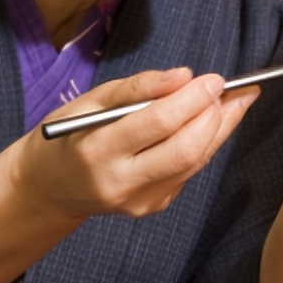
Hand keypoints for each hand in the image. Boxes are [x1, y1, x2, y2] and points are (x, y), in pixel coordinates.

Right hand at [15, 68, 256, 218]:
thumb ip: (138, 87)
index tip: (213, 78)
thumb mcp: (91, 100)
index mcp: (97, 149)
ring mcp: (138, 201)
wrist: (49, 187)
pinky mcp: (151, 207)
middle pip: (185, 150)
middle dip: (213, 117)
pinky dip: (204, 145)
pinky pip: (188, 172)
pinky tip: (208, 124)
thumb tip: (184, 75)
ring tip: (234, 101)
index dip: (193, 98)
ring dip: (220, 129)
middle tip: (227, 90)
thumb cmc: (69, 134)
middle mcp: (119, 181)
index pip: (158, 122)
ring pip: (194, 162)